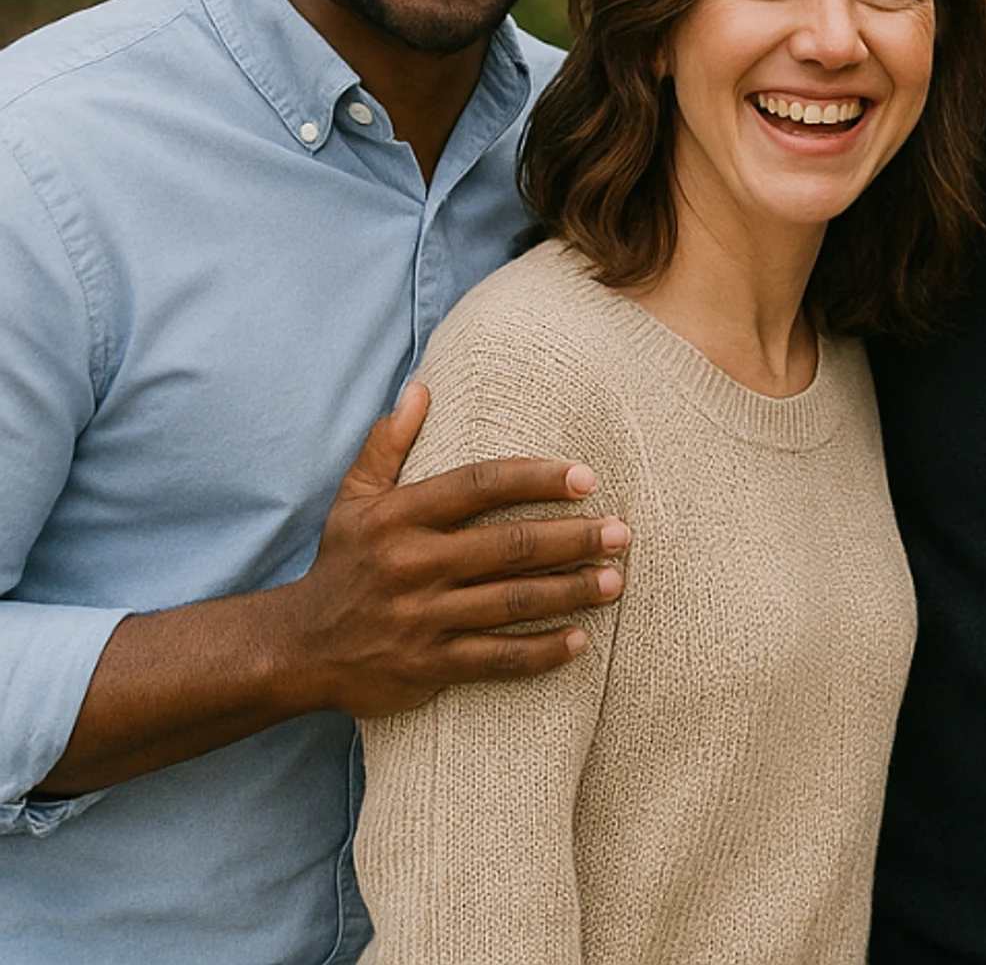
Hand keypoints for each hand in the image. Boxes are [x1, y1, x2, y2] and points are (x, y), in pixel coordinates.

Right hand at [268, 382, 630, 718]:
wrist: (295, 648)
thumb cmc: (341, 564)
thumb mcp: (352, 500)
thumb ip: (387, 445)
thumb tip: (420, 388)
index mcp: (399, 517)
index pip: (479, 486)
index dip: (536, 478)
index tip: (586, 478)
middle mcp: (412, 565)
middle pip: (509, 546)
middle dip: (573, 539)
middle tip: (622, 532)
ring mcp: (421, 618)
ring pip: (512, 603)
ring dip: (571, 592)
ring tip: (615, 581)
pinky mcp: (427, 666)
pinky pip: (496, 660)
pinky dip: (542, 652)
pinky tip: (581, 641)